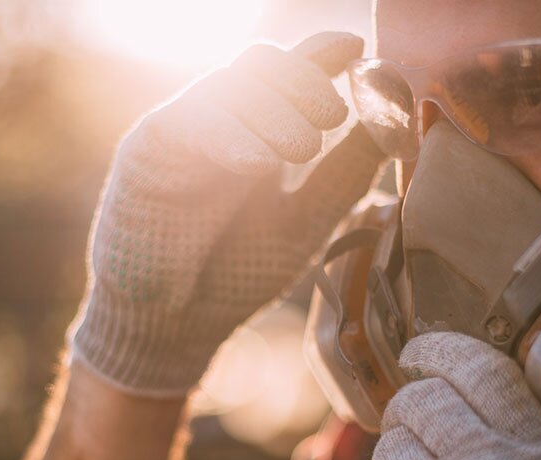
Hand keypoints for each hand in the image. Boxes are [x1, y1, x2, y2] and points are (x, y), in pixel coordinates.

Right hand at [70, 32, 385, 396]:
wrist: (174, 327)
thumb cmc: (234, 273)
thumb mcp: (306, 221)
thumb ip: (344, 175)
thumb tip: (394, 126)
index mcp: (259, 133)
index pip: (291, 73)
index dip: (324, 53)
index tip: (359, 51)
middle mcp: (220, 123)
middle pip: (262, 63)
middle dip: (305, 79)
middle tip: (333, 118)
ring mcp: (182, 132)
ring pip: (229, 84)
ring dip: (275, 109)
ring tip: (303, 150)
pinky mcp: (146, 152)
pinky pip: (188, 122)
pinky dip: (230, 135)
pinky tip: (259, 162)